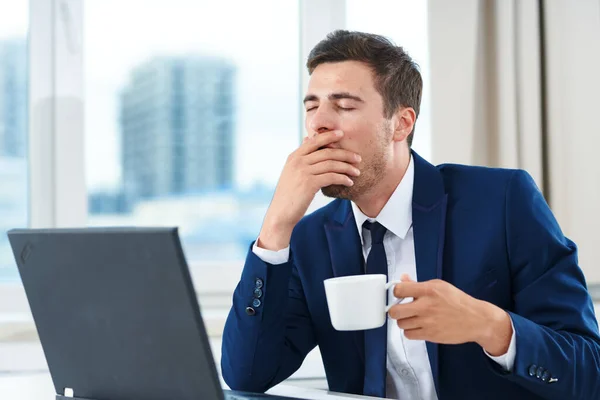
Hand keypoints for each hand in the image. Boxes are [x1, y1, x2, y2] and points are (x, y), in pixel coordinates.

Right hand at [258, 130, 361, 249]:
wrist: (281, 213)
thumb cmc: (289, 194)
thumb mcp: (291, 173)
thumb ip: (301, 158)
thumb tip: (307, 140)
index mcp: (294, 157)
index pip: (314, 141)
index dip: (329, 136)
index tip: (342, 134)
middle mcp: (298, 162)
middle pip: (327, 152)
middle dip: (345, 154)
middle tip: (358, 158)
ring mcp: (303, 172)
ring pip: (331, 164)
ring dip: (347, 168)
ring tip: (357, 172)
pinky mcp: (309, 184)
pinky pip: (331, 177)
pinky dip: (343, 178)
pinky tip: (349, 182)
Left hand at [388, 275, 512, 355]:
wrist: (476, 320)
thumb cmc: (458, 302)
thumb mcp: (439, 286)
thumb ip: (418, 284)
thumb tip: (403, 279)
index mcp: (428, 290)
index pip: (399, 290)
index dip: (396, 292)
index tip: (399, 295)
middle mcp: (426, 306)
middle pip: (394, 311)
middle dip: (395, 310)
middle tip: (401, 309)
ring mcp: (427, 322)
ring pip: (401, 324)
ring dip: (404, 321)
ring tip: (413, 318)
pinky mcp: (430, 335)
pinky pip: (408, 335)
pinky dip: (411, 331)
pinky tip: (418, 326)